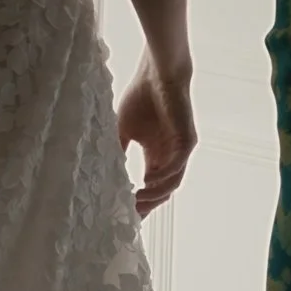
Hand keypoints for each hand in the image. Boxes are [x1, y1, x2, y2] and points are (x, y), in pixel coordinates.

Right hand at [118, 60, 195, 215]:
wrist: (158, 73)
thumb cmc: (143, 96)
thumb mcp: (124, 129)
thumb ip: (119, 149)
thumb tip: (103, 171)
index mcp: (157, 155)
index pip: (150, 186)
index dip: (140, 201)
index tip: (124, 215)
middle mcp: (170, 157)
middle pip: (162, 191)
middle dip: (147, 205)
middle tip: (130, 216)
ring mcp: (181, 151)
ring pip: (171, 183)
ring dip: (154, 195)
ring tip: (136, 202)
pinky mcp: (187, 142)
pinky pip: (177, 166)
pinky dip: (163, 177)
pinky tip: (147, 182)